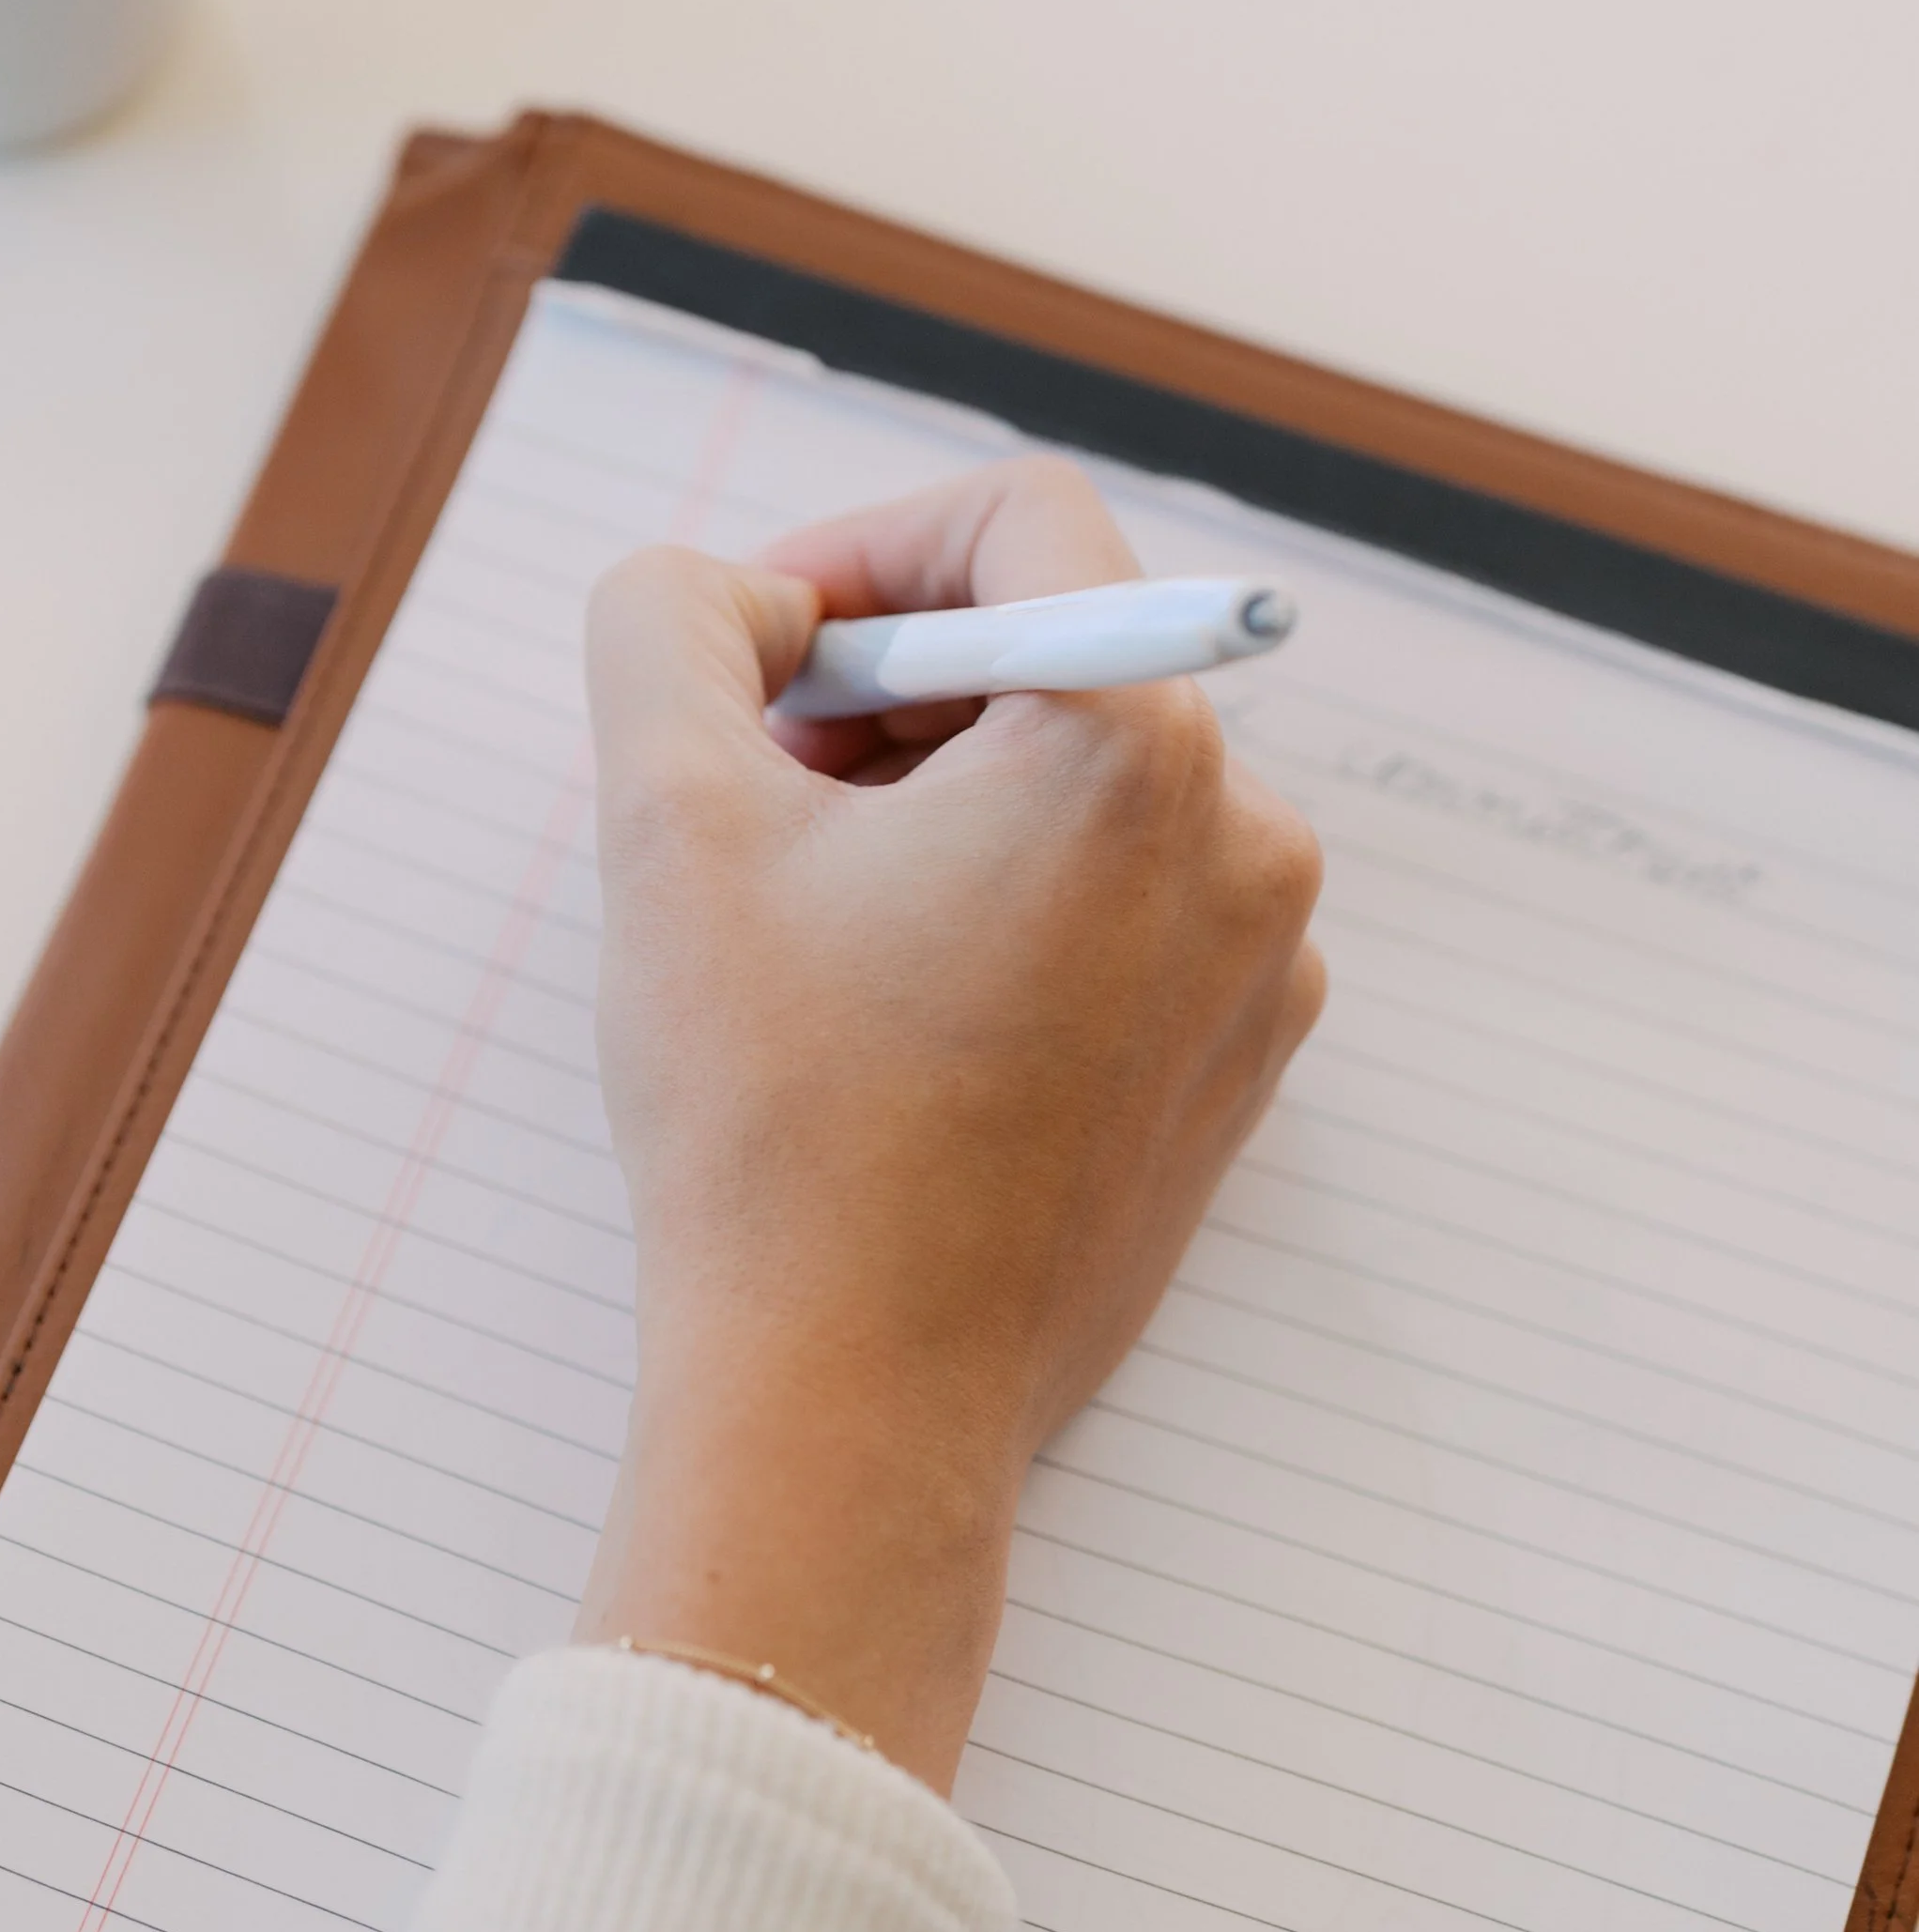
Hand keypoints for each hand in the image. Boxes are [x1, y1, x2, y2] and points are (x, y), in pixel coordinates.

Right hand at [574, 455, 1325, 1789]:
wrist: (854, 1410)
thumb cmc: (770, 1124)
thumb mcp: (667, 817)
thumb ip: (672, 620)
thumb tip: (743, 598)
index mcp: (1137, 743)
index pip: (1015, 521)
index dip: (857, 550)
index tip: (757, 651)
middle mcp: (1245, 835)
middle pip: (1050, 657)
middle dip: (884, 696)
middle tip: (752, 798)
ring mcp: (1263, 962)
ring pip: (1082, 788)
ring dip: (938, 806)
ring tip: (811, 923)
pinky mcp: (1240, 1065)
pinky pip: (1124, 910)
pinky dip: (1008, 911)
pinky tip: (893, 1015)